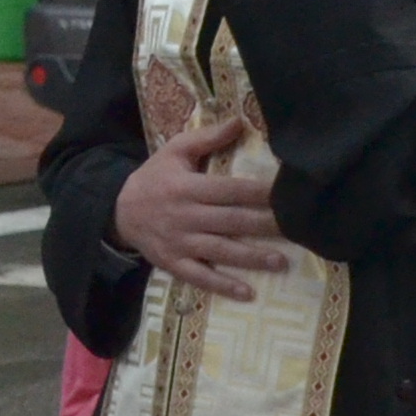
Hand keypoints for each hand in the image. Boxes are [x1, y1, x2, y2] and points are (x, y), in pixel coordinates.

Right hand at [111, 106, 286, 301]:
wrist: (119, 211)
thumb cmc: (155, 177)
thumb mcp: (175, 150)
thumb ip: (207, 138)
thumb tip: (240, 121)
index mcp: (188, 187)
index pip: (229, 190)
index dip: (258, 192)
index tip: (285, 194)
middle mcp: (186, 217)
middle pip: (231, 222)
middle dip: (264, 225)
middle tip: (295, 229)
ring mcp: (180, 244)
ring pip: (221, 251)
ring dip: (252, 258)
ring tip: (281, 262)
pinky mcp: (174, 264)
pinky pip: (201, 277)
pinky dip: (223, 286)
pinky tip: (247, 293)